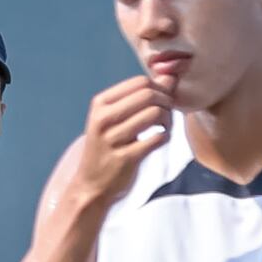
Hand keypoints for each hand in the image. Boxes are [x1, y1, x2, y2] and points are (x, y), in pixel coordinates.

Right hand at [56, 74, 175, 203]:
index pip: (140, 82)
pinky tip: (159, 140)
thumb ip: (142, 96)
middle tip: (167, 115)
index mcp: (100, 104)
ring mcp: (112, 139)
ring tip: (164, 128)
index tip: (163, 101)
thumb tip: (170, 76)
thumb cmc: (108, 147)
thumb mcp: (116, 118)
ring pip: (155, 114)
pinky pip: (158, 138)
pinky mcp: (125, 158)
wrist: (91, 185)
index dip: (159, 89)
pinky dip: (165, 137)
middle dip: (166, 102)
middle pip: (149, 95)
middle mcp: (103, 119)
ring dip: (168, 120)